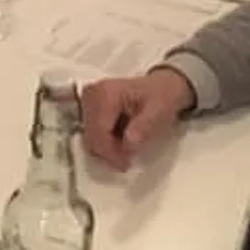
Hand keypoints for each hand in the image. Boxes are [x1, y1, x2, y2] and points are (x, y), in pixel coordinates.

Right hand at [79, 67, 193, 170]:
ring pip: (89, 137)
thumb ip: (144, 127)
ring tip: (126, 150)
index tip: (125, 164)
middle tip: (127, 160)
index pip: (100, 130)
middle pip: (91, 136)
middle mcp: (92, 95)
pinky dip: (104, 142)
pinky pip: (91, 134)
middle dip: (108, 152)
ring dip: (106, 149)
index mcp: (107, 93)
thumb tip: (128, 144)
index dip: (110, 151)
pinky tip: (119, 141)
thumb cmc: (161, 98)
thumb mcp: (160, 111)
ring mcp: (88, 101)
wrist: (161, 86)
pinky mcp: (88, 107)